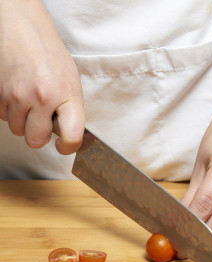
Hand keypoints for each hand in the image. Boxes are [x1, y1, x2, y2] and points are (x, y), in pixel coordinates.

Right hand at [0, 0, 84, 154]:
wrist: (22, 31)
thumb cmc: (50, 55)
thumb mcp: (71, 82)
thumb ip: (70, 109)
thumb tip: (70, 132)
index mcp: (67, 95)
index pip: (72, 136)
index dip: (68, 147)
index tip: (64, 146)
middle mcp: (41, 98)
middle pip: (35, 140)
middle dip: (38, 134)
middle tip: (42, 120)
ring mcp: (17, 96)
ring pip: (17, 129)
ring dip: (23, 121)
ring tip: (30, 101)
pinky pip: (3, 116)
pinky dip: (10, 110)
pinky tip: (17, 94)